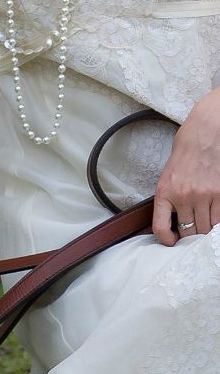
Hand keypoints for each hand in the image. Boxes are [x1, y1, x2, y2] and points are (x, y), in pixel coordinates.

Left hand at [153, 86, 219, 244]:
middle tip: (192, 233)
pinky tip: (215, 218)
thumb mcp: (169, 174)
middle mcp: (183, 196)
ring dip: (205, 230)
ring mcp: (204, 196)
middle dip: (190, 236)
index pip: (160, 228)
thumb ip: (170, 197)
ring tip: (204, 223)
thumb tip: (174, 220)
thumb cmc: (186, 151)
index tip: (171, 241)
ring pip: (206, 228)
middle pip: (188, 231)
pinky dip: (218, 221)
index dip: (166, 240)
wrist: (206, 132)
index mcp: (165, 192)